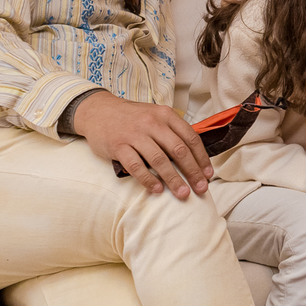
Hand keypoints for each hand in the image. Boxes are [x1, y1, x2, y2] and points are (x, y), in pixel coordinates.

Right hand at [73, 91, 212, 198]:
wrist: (98, 111)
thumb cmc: (132, 117)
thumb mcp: (155, 115)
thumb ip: (172, 131)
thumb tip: (194, 157)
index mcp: (166, 115)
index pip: (190, 137)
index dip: (201, 158)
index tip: (208, 174)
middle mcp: (152, 122)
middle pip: (178, 150)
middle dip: (192, 172)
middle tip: (201, 189)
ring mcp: (134, 134)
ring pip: (159, 159)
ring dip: (173, 179)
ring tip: (183, 193)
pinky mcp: (118, 146)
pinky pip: (136, 166)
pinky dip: (148, 179)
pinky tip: (157, 190)